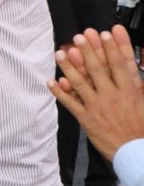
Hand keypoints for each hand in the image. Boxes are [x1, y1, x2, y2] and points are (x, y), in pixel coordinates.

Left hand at [48, 25, 143, 161]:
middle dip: (88, 51)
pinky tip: (51, 81)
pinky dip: (60, 92)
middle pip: (98, 69)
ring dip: (69, 67)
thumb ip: (141, 86)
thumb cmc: (143, 130)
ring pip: (80, 83)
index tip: (107, 33)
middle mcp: (113, 96)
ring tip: (60, 53)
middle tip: (79, 37)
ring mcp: (98, 106)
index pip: (120, 64)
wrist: (136, 153)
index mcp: (130, 91)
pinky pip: (71, 103)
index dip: (113, 47)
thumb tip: (138, 71)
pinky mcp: (87, 118)